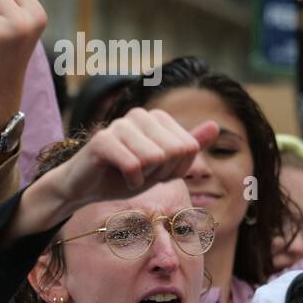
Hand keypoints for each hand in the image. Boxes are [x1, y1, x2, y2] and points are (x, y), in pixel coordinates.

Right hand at [43, 109, 217, 220]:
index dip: (178, 169)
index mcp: (157, 117)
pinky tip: (121, 178)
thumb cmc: (127, 174)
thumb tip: (216, 125)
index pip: (189, 148)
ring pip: (156, 158)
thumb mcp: (166, 164)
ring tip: (130, 174)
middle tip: (142, 174)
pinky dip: (133, 181)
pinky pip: (135, 166)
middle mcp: (140, 115)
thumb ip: (191, 145)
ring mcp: (119, 125)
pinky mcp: (102, 140)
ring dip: (146, 177)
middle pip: (175, 151)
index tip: (157, 170)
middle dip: (163, 172)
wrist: (87, 188)